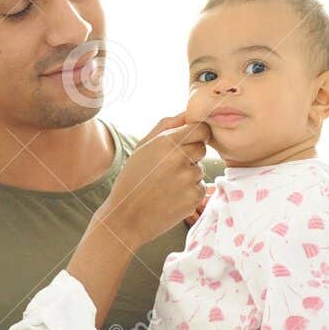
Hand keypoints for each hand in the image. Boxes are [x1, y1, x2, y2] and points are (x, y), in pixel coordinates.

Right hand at [96, 114, 211, 247]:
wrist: (126, 217)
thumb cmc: (132, 179)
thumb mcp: (142, 147)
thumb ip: (166, 126)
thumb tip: (187, 112)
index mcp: (168, 142)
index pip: (202, 129)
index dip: (197, 135)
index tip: (188, 142)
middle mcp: (181, 159)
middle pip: (202, 148)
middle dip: (191, 155)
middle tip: (169, 168)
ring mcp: (189, 179)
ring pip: (199, 169)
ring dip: (188, 175)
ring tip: (166, 185)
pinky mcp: (194, 198)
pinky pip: (200, 188)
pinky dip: (189, 192)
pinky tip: (171, 197)